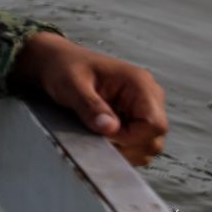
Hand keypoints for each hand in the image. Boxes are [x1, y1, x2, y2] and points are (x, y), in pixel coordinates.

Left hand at [12, 31, 167, 165]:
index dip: (130, 138)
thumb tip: (110, 129)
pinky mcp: (135, 119)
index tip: (102, 134)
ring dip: (123, 148)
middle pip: (154, 139)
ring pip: (148, 145)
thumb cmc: (63, 67)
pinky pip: (138, 144)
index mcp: (139, 83)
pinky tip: (100, 134)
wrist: (57, 63)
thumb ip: (90, 106)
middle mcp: (149, 97)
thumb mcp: (71, 85)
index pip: (154, 124)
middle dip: (126, 145)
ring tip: (96, 133)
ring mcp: (144, 109)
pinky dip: (121, 147)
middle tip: (95, 136)